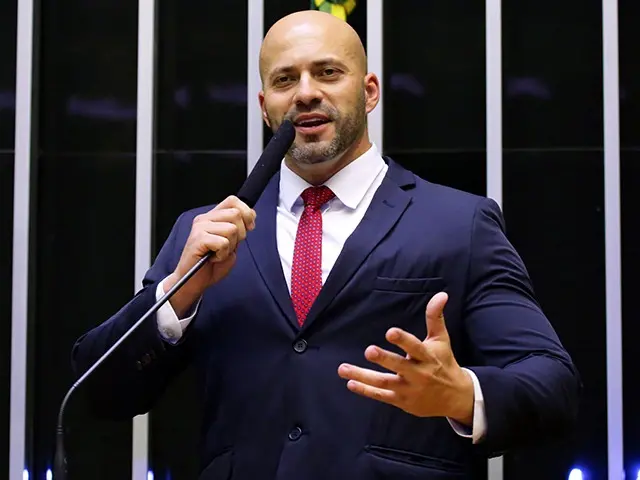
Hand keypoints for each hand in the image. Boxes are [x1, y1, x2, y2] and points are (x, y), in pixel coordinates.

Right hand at [164, 195, 255, 316]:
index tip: (249, 227)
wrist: (193, 282)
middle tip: (228, 247)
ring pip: (232, 229)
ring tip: (219, 253)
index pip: (233, 201)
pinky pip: (223, 242)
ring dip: (230, 246)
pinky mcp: (198, 239)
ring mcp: (200, 228)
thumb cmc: (210, 265)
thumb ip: (239, 229)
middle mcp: (205, 219)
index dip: (246, 212)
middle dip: (240, 234)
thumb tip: (250, 217)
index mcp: (212, 217)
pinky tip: (214, 258)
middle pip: (236, 214)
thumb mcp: (231, 244)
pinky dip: (223, 254)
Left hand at [337, 292, 473, 424]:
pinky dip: (366, 391)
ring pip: (384, 382)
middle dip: (383, 359)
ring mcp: (409, 389)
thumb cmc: (444, 363)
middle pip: (399, 366)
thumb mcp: (441, 340)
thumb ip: (435, 317)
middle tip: (369, 350)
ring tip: (343, 369)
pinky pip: (382, 395)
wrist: (456, 398)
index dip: (403, 340)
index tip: (390, 332)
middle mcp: (418, 374)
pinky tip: (351, 383)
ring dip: (363, 376)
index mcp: (427, 357)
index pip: (415, 347)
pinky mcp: (402, 401)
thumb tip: (441, 294)